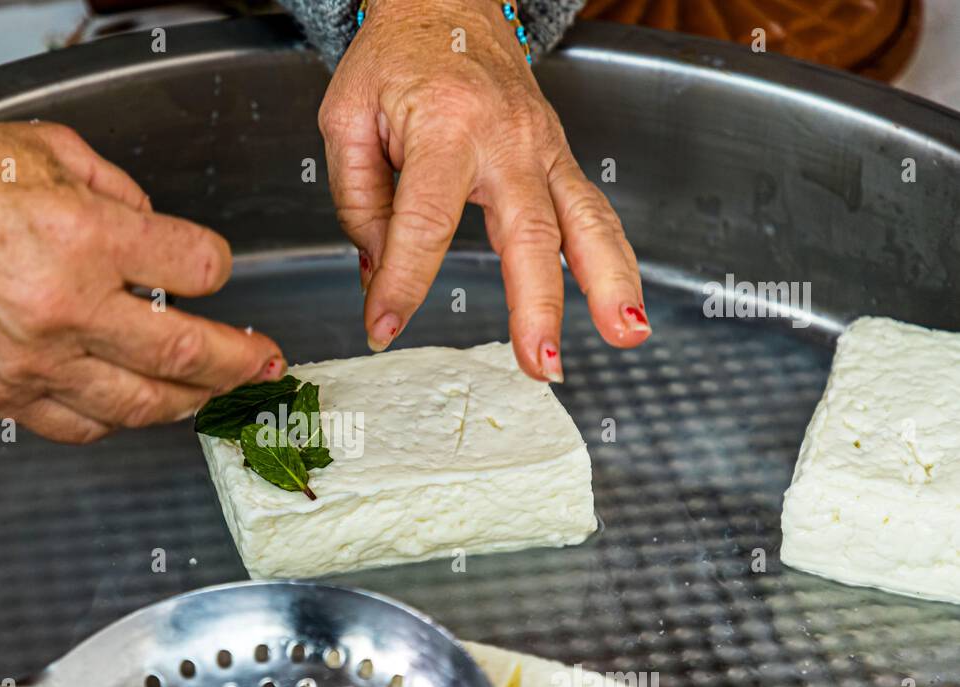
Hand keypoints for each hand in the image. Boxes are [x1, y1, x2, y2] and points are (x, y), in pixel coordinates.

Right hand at [0, 104, 284, 442]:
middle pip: (186, 354)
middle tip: (266, 366)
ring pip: (142, 405)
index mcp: (85, 235)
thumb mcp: (46, 148)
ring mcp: (35, 362)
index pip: (197, 267)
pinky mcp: (4, 395)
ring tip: (215, 394)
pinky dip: (119, 421)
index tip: (216, 270)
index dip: (219, 268)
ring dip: (192, 402)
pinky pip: (81, 427)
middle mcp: (67, 307)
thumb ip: (119, 192)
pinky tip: (136, 406)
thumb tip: (159, 233)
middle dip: (241, 362)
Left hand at [317, 0, 647, 381]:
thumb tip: (379, 276)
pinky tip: (624, 305)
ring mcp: (543, 147)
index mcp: (445, 124)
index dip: (404, 282)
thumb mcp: (348, 120)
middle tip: (540, 364)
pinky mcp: (559, 157)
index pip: (424, 221)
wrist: (448, 3)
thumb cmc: (395, 59)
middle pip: (530, 230)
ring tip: (625, 335)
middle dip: (537, 304)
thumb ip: (360, 202)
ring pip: (586, 220)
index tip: (382, 328)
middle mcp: (506, 138)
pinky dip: (614, 261)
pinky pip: (594, 212)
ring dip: (609, 283)